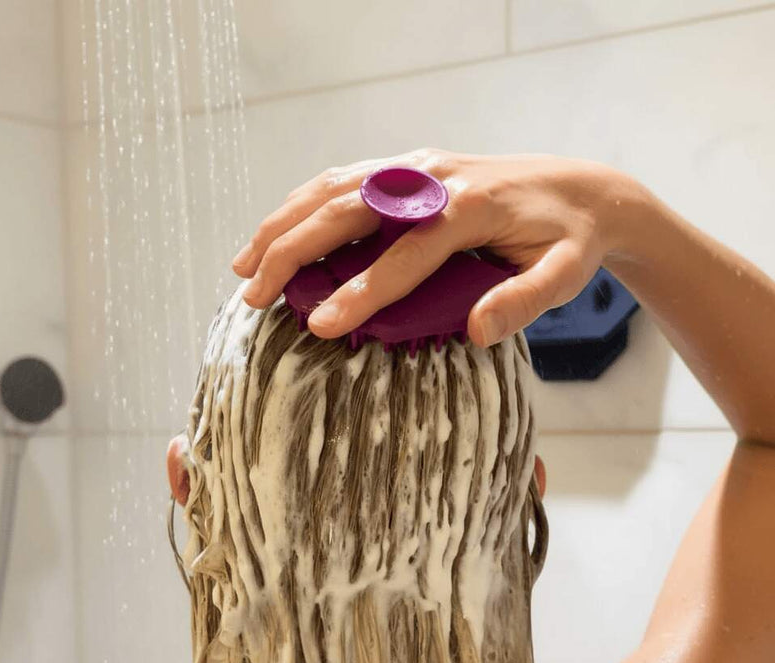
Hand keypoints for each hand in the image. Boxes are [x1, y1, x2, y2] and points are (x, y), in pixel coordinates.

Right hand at [233, 149, 635, 345]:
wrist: (581, 188)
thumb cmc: (568, 240)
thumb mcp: (565, 274)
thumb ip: (526, 300)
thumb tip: (478, 332)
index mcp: (469, 210)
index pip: (403, 256)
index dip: (360, 292)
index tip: (319, 327)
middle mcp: (432, 179)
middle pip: (348, 209)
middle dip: (293, 251)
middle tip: (254, 295)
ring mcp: (415, 167)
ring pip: (333, 187)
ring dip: (283, 223)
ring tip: (244, 264)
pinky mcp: (407, 167)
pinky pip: (344, 179)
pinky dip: (302, 204)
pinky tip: (279, 230)